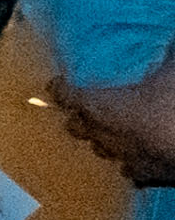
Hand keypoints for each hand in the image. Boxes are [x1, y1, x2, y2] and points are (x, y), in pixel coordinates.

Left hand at [67, 61, 174, 184]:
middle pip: (77, 128)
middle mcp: (105, 137)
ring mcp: (125, 161)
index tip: (56, 84)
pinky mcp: (147, 177)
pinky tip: (138, 155)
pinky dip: (131, 160)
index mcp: (101, 108)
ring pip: (102, 151)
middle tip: (81, 107)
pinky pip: (130, 169)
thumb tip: (169, 41)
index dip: (61, 89)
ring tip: (109, 130)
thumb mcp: (173, 71)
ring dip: (103, 140)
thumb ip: (166, 55)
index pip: (67, 97)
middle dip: (78, 117)